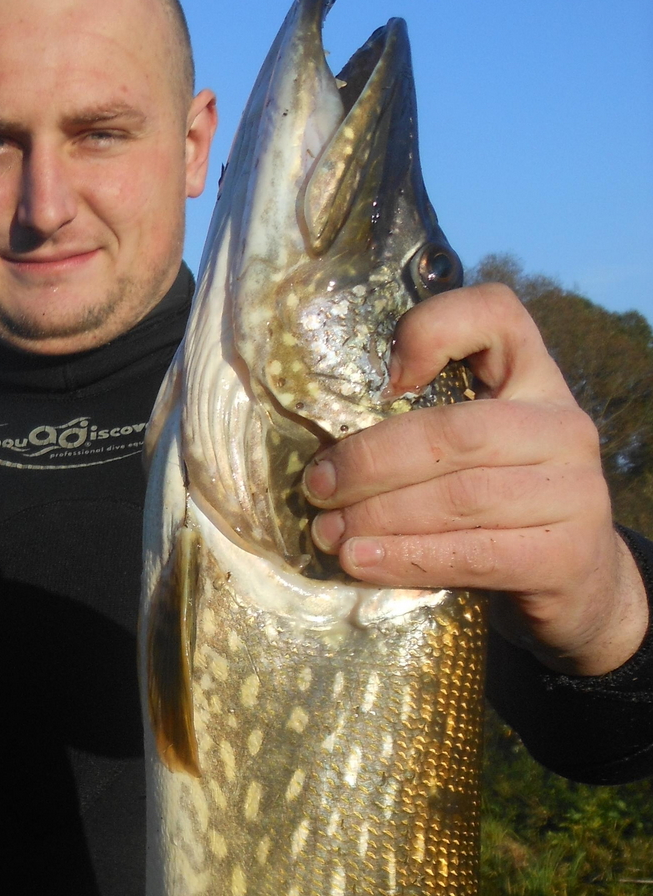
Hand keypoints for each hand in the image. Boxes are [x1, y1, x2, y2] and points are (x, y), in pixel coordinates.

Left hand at [302, 282, 648, 677]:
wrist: (578, 580)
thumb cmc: (501, 506)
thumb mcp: (474, 452)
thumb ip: (425, 430)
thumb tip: (328, 457)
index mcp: (535, 380)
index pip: (498, 315)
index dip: (436, 328)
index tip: (385, 379)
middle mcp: (563, 426)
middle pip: (456, 431)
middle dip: (373, 462)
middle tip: (318, 490)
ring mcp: (574, 491)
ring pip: (460, 497)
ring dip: (379, 517)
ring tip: (329, 533)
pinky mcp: (566, 554)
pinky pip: (473, 554)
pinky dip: (407, 559)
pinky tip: (361, 562)